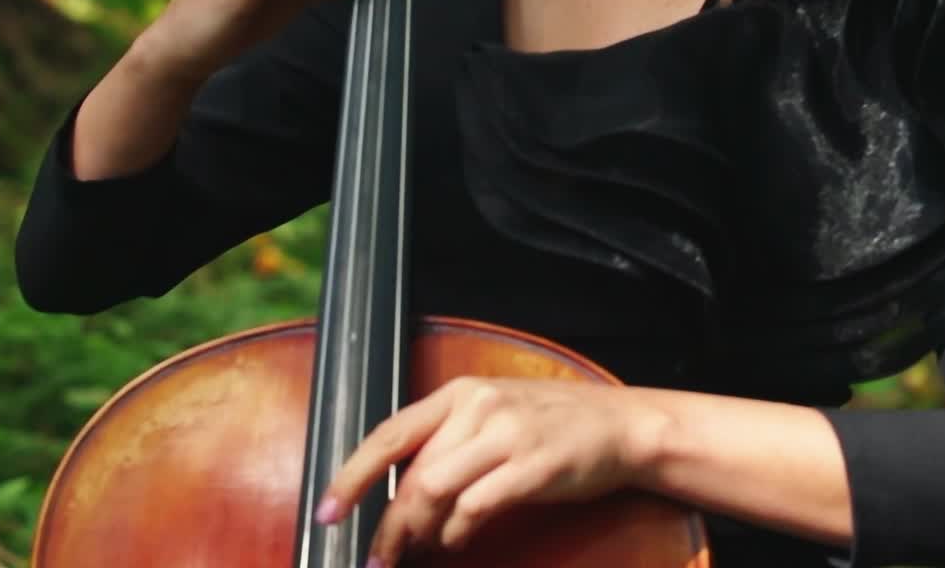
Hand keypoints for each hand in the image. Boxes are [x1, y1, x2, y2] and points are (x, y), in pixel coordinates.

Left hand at [317, 377, 657, 564]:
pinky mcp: (531, 466)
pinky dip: (456, 534)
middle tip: (378, 558)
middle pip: (411, 474)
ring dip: (418, 533)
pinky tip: (456, 541)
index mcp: (460, 393)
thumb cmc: (551, 424)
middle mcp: (478, 407)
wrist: (617, 425)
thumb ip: (448, 443)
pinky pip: (474, 508)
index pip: (390, 433)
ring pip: (434, 491)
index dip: (351, 475)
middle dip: (387, 524)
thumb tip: (400, 493)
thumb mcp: (493, 416)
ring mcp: (506, 435)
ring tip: (419, 551)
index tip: (326, 512)